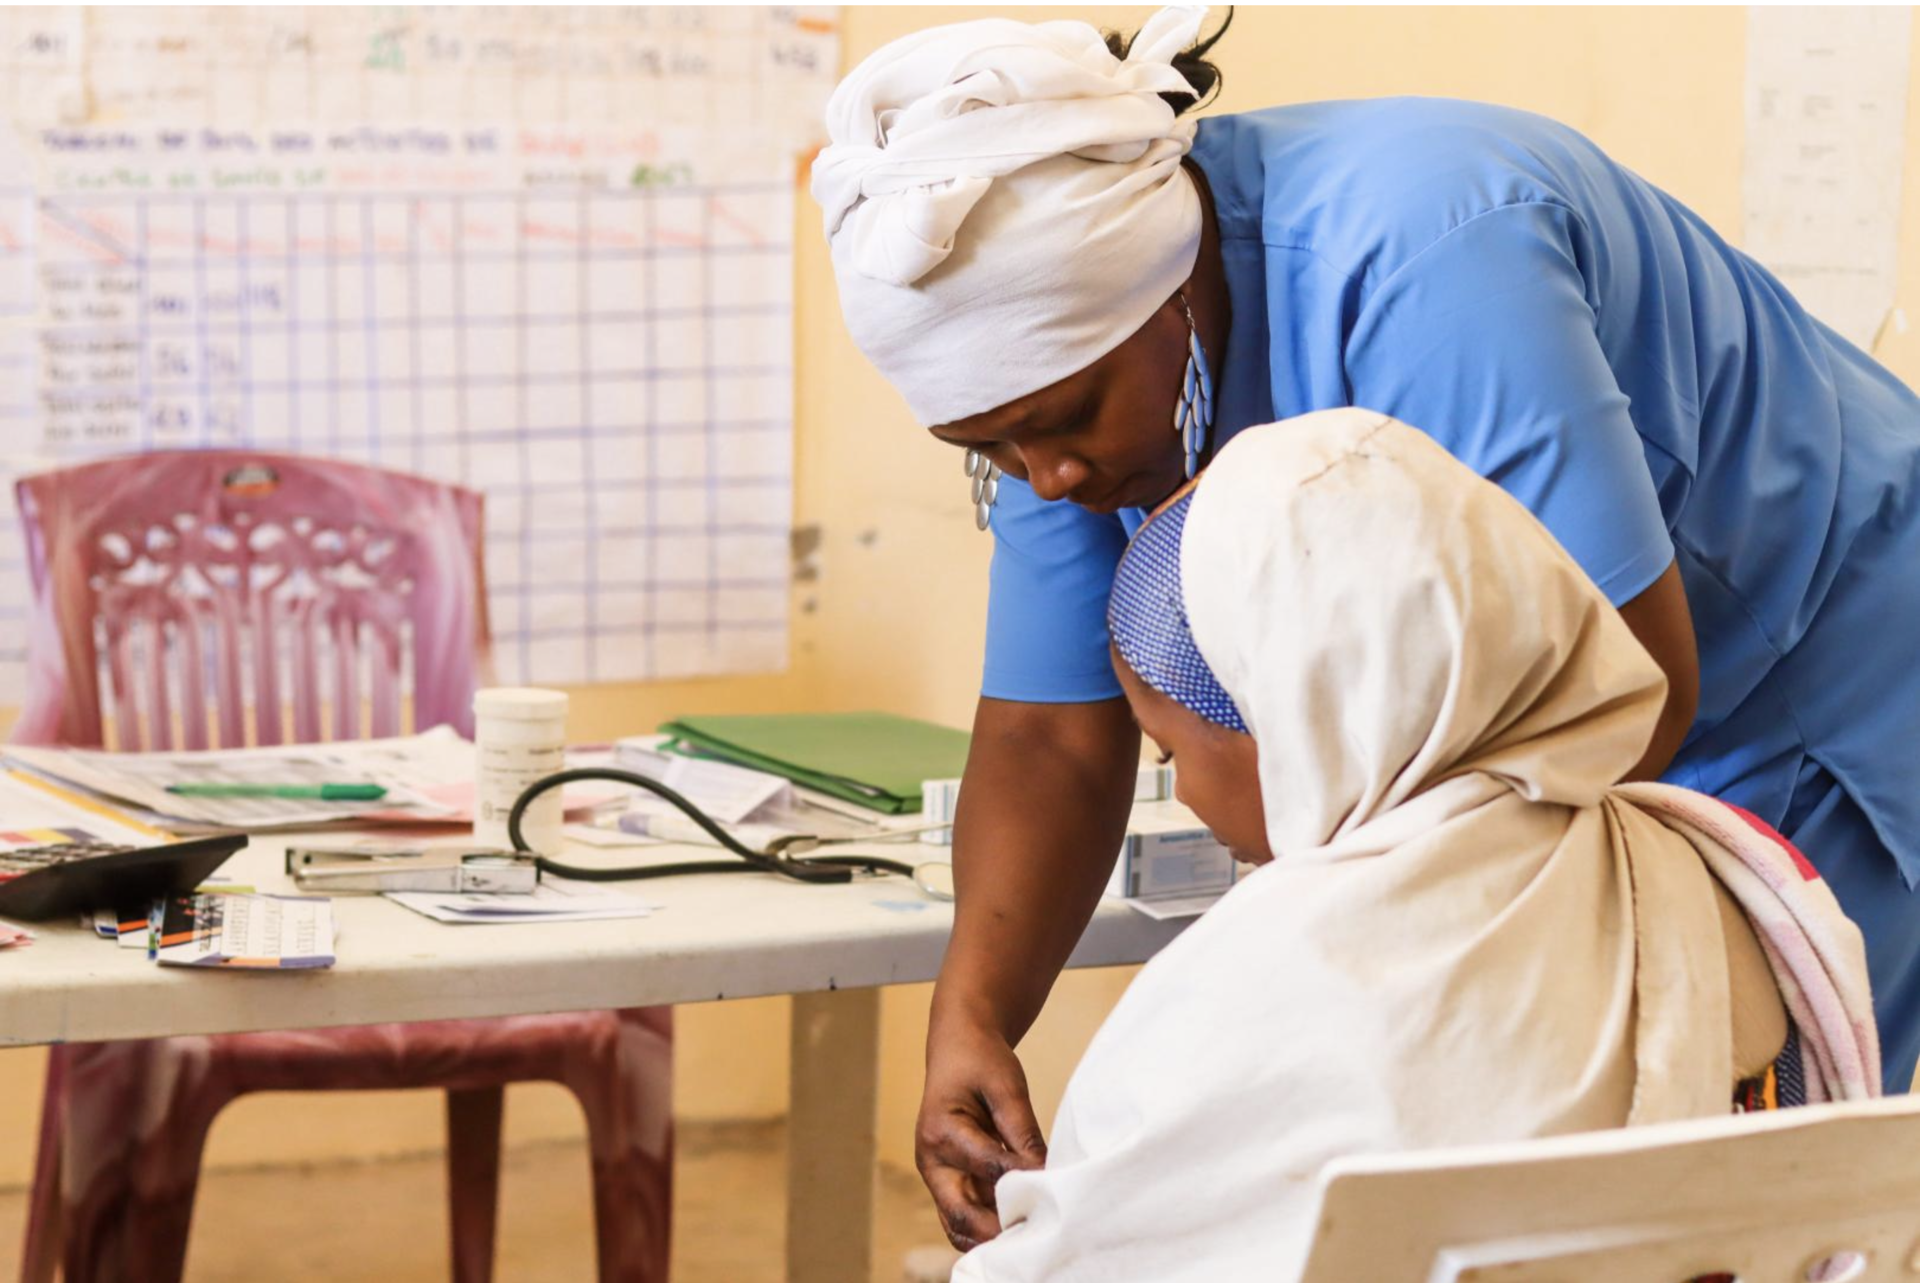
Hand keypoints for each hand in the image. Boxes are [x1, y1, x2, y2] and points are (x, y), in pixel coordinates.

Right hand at [915, 1012, 1048, 1250]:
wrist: (958, 1046)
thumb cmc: (981, 1061)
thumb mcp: (1007, 1087)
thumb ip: (1023, 1132)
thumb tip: (1044, 1173)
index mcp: (941, 1132)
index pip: (988, 1168)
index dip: (1023, 1179)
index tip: (1055, 1188)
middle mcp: (932, 1161)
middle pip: (961, 1216)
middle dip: (997, 1231)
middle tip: (1038, 1234)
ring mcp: (938, 1174)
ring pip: (960, 1224)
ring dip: (992, 1234)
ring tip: (1031, 1233)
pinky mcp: (950, 1179)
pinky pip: (966, 1214)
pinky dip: (989, 1224)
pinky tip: (1020, 1222)